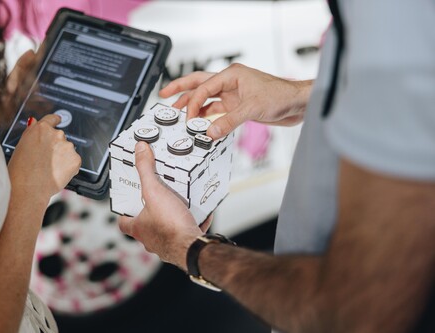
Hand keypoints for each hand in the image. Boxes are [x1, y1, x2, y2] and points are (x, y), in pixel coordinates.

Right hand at [7, 114, 81, 201]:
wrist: (28, 187)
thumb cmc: (21, 170)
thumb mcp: (22, 145)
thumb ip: (32, 134)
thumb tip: (35, 122)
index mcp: (41, 129)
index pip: (52, 119)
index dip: (55, 120)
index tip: (58, 120)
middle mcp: (56, 134)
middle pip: (60, 138)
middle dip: (56, 147)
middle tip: (46, 161)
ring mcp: (67, 147)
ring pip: (67, 151)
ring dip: (62, 158)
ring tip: (49, 169)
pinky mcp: (75, 159)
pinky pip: (74, 162)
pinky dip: (69, 168)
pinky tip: (57, 174)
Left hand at [118, 142, 212, 270]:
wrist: (193, 247)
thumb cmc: (171, 226)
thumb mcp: (154, 191)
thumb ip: (146, 170)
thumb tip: (139, 151)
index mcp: (139, 228)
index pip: (124, 222)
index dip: (124, 212)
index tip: (128, 203)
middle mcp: (151, 239)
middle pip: (146, 224)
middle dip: (152, 211)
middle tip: (158, 197)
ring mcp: (167, 244)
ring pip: (166, 229)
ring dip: (171, 217)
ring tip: (178, 202)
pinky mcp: (183, 245)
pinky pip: (185, 232)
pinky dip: (190, 223)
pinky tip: (198, 213)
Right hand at [159, 63, 311, 139]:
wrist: (297, 104)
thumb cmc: (281, 96)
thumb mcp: (252, 109)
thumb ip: (228, 122)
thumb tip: (209, 133)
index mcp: (231, 75)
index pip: (204, 87)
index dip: (193, 102)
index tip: (187, 117)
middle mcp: (230, 82)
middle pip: (199, 84)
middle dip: (181, 89)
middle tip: (164, 94)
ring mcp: (233, 94)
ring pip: (207, 98)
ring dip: (193, 106)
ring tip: (176, 112)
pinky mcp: (238, 106)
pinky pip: (217, 111)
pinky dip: (207, 117)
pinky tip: (199, 123)